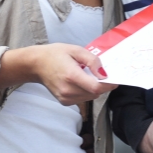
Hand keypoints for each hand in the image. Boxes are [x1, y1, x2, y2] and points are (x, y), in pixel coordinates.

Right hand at [0, 43, 116, 104]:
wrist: (36, 64)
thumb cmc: (56, 54)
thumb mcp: (76, 50)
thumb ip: (92, 60)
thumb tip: (104, 73)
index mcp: (71, 76)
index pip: (96, 87)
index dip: (108, 84)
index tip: (116, 78)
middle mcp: (68, 90)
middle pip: (95, 93)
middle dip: (103, 84)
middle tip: (102, 73)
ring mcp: (65, 98)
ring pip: (90, 97)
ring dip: (95, 88)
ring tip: (89, 75)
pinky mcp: (64, 102)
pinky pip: (83, 98)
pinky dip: (87, 91)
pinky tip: (82, 81)